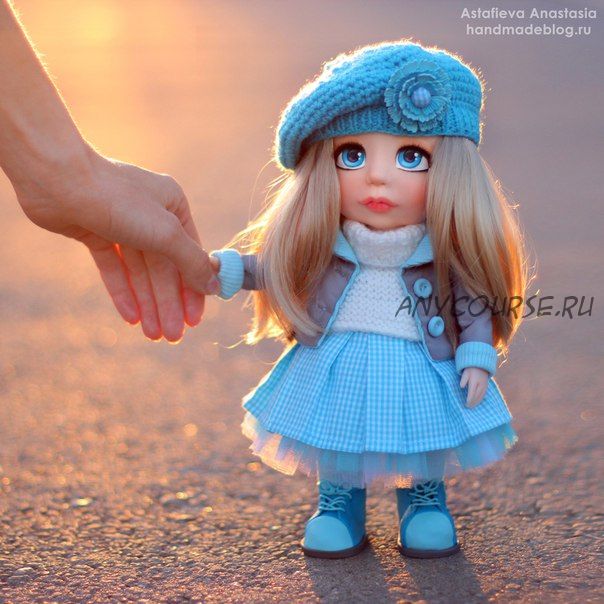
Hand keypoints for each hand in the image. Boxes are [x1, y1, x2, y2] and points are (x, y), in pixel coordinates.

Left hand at [15, 148, 219, 341]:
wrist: (59, 181)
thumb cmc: (119, 200)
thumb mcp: (165, 233)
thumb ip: (191, 262)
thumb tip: (214, 285)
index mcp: (174, 206)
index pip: (190, 255)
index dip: (194, 290)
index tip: (195, 320)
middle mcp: (150, 214)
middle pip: (164, 268)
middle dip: (168, 304)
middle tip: (172, 336)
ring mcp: (122, 224)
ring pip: (139, 272)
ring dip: (148, 304)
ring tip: (153, 334)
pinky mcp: (96, 232)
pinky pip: (114, 268)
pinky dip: (123, 292)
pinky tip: (130, 317)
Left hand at [459, 367, 488, 407]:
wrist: (480, 365)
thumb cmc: (470, 370)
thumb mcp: (465, 373)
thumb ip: (463, 379)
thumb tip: (461, 386)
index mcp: (475, 381)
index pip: (472, 392)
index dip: (469, 399)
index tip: (466, 403)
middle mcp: (481, 384)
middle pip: (477, 395)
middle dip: (472, 402)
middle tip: (468, 407)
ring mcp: (484, 386)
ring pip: (481, 396)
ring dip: (477, 402)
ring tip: (472, 406)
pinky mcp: (486, 386)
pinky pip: (483, 394)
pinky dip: (480, 399)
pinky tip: (477, 402)